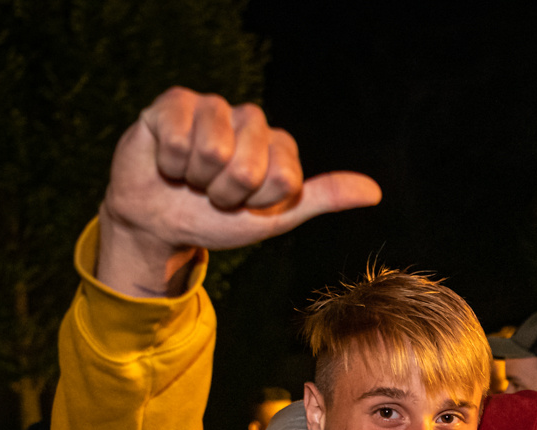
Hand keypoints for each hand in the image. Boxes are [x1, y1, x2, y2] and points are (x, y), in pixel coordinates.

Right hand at [98, 87, 380, 297]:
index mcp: (279, 145)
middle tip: (213, 192)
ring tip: (191, 177)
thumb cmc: (219, 218)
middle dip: (225, 193)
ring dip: (196, 179)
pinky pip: (178, 138)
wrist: (160, 221)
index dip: (258, 203)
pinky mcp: (174, 102)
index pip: (284, 179)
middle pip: (247, 166)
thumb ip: (324, 198)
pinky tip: (167, 163)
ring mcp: (212, 106)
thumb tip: (375, 192)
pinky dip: (169, 164)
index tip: (245, 203)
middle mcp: (250, 118)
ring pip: (213, 151)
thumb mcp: (277, 216)